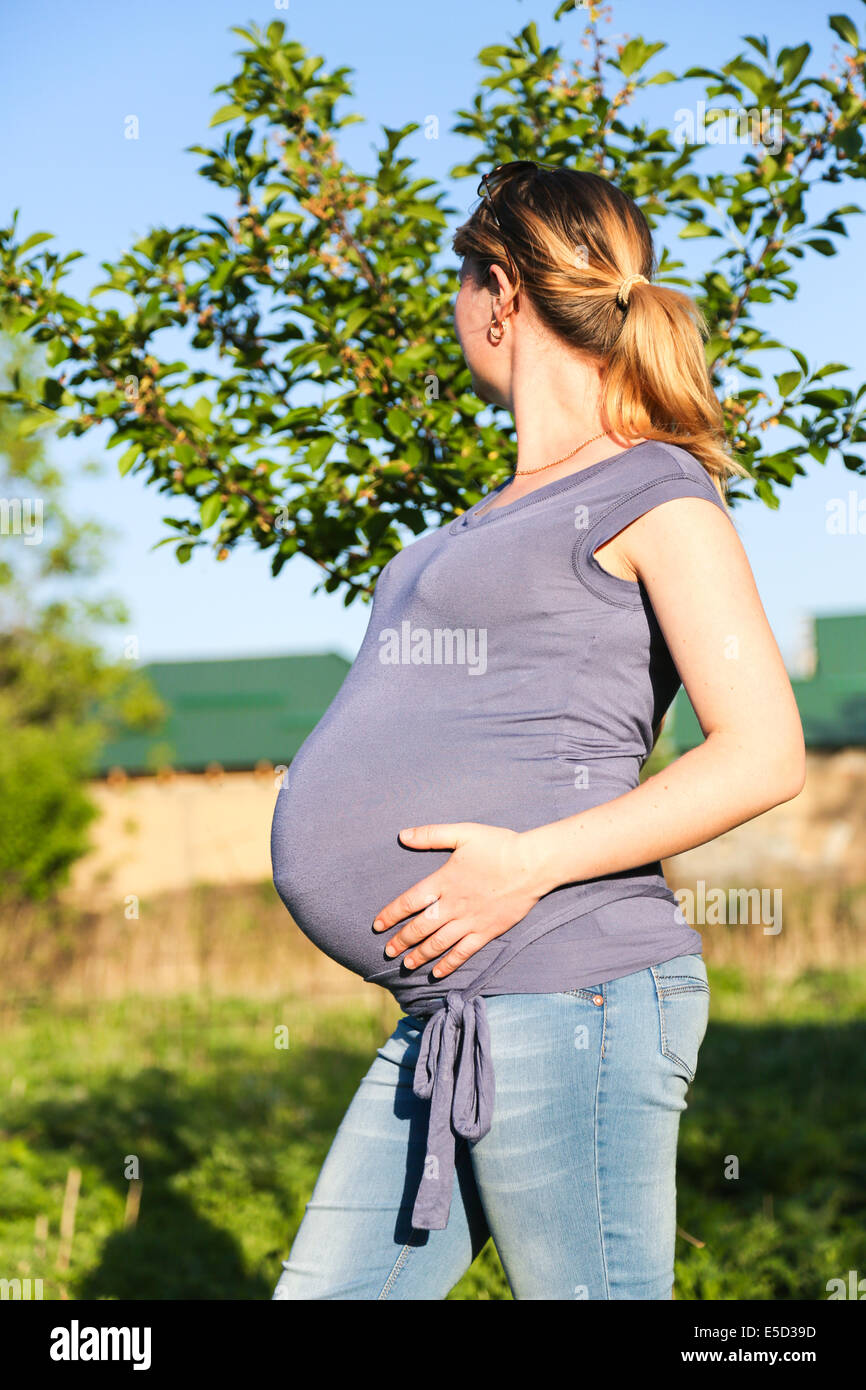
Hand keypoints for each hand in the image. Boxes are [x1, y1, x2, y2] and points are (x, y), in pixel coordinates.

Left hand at [371, 822, 543, 978]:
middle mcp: (453, 905)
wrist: (532, 865)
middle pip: (420, 928)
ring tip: (407, 964)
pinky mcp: (487, 932)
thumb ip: (431, 835)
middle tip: (387, 951)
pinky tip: (438, 972)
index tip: (377, 925)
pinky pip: (464, 953)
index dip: (391, 914)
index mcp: (444, 882)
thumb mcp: (463, 833)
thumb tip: (402, 835)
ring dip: (420, 955)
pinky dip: (449, 964)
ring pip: (438, 944)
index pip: (409, 902)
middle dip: (401, 941)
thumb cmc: (498, 846)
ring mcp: (470, 921)